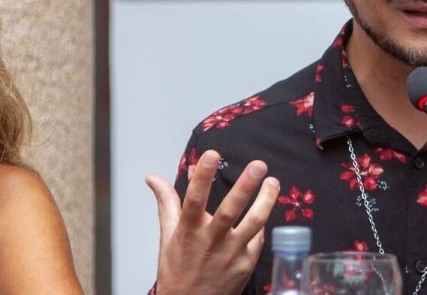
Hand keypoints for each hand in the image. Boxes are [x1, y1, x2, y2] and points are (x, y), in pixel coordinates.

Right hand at [147, 149, 279, 294]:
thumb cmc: (178, 270)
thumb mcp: (167, 236)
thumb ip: (166, 203)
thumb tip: (153, 178)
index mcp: (188, 232)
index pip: (194, 200)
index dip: (202, 177)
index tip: (211, 155)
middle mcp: (210, 242)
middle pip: (230, 210)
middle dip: (245, 186)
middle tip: (258, 165)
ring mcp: (231, 254)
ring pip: (254, 223)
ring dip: (266, 200)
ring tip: (273, 182)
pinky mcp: (246, 264)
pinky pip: (258, 238)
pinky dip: (262, 223)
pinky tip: (264, 209)